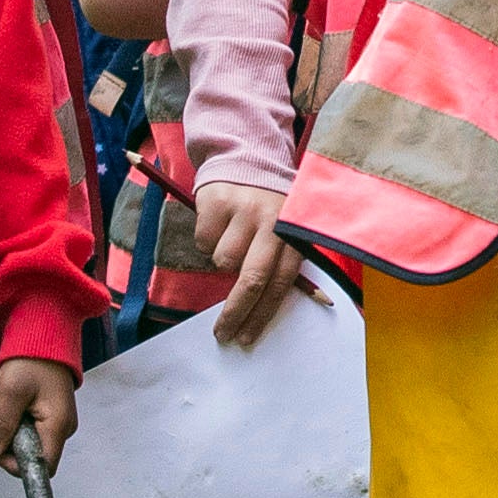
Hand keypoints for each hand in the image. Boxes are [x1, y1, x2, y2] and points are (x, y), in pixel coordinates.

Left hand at [0, 353, 78, 464]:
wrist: (42, 337)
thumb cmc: (33, 359)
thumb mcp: (11, 392)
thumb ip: (2, 425)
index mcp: (57, 425)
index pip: (42, 467)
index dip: (17, 464)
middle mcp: (60, 428)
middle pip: (28, 454)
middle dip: (4, 438)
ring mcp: (54, 422)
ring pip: (22, 441)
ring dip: (3, 425)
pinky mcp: (46, 415)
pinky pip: (24, 428)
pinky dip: (9, 417)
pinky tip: (5, 400)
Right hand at [198, 178, 300, 346]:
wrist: (247, 159)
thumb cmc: (268, 209)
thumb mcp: (284, 232)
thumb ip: (279, 264)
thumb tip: (262, 313)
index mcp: (293, 234)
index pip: (281, 283)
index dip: (263, 314)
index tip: (246, 337)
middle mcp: (273, 222)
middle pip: (252, 279)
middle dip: (236, 312)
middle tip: (223, 333)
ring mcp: (245, 210)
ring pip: (223, 261)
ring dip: (221, 260)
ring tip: (230, 240)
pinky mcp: (219, 201)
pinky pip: (204, 241)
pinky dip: (207, 240)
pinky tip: (218, 224)